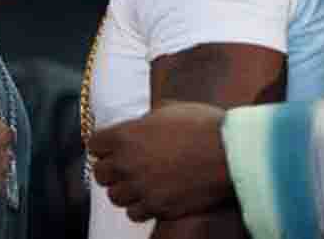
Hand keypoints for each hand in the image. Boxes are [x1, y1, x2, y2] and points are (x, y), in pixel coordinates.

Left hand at [89, 102, 231, 221]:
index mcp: (125, 135)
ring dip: (125, 190)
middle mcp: (127, 163)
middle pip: (100, 174)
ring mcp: (142, 188)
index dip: (104, 146)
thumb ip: (146, 119)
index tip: (111, 147)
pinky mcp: (158, 207)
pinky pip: (135, 213)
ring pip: (115, 197)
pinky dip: (140, 207)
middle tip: (124, 167)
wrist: (230, 153)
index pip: (94, 145)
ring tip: (138, 184)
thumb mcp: (168, 109)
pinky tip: (152, 197)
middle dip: (111, 170)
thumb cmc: (203, 125)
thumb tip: (141, 124)